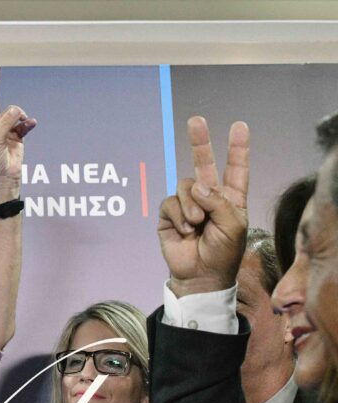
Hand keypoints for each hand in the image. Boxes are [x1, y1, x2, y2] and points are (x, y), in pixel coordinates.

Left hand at [0, 66, 35, 201]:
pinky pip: (25, 123)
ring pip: (14, 112)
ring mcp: (5, 128)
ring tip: (21, 123)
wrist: (2, 179)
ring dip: (19, 115)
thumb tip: (18, 109)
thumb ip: (4, 121)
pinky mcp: (17, 135)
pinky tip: (31, 123)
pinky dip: (28, 122)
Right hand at [158, 116, 249, 296]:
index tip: (239, 126)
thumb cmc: (223, 253)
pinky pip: (171, 202)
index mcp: (230, 199)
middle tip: (196, 121)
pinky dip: (179, 215)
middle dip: (200, 142)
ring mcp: (188, 205)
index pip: (235, 169)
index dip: (238, 148)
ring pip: (186, 186)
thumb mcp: (233, 225)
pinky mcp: (169, 215)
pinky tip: (185, 230)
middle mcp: (208, 198)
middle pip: (203, 164)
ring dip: (192, 205)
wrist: (201, 276)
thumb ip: (219, 202)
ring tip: (196, 224)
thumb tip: (197, 185)